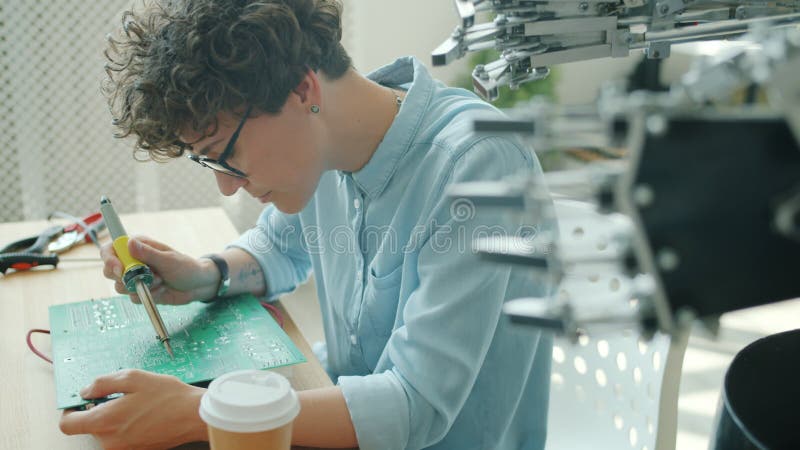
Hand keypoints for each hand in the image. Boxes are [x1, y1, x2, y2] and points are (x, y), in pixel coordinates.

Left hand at [59, 369, 207, 449]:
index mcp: (104, 422)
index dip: (70, 410)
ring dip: (114, 418)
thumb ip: (103, 383)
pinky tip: (144, 414)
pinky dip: (127, 426)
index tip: (80, 401)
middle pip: (89, 427)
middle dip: (99, 410)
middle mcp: (110, 441)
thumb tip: (86, 390)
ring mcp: (123, 449)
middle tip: (121, 396)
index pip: (67, 424)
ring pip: (106, 432)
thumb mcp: (133, 377)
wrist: (194, 416)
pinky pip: (121, 438)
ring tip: (137, 404)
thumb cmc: (168, 397)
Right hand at [101, 236, 217, 304]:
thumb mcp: (169, 260)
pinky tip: (162, 290)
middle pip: (109, 271)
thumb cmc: (186, 267)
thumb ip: (148, 254)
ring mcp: (135, 278)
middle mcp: (133, 262)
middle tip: (142, 279)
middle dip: (124, 278)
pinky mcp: (140, 291)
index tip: (120, 270)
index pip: (111, 249)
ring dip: (142, 287)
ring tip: (161, 281)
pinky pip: (133, 298)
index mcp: (137, 247)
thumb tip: (130, 243)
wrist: (198, 286)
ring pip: (120, 287)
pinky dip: (148, 296)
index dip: (110, 259)